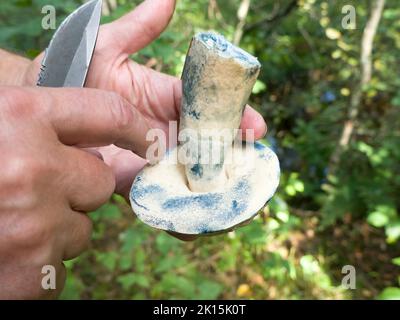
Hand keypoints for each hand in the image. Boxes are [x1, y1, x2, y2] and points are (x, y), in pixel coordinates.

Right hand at [0, 86, 149, 297]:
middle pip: (101, 181)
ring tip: (7, 222)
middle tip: (36, 188)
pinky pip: (60, 263)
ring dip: (56, 226)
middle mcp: (32, 168)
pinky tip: (2, 251)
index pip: (110, 114)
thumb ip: (31, 123)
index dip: (134, 128)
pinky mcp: (31, 272)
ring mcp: (34, 225)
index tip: (146, 139)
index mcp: (19, 117)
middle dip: (79, 187)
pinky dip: (39, 261)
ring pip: (83, 227)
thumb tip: (85, 136)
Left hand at [24, 0, 266, 199]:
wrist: (42, 108)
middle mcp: (165, 131)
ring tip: (241, 202)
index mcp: (167, 99)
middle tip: (258, 169)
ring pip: (191, 176)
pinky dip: (181, 214)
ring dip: (216, 190)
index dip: (235, 116)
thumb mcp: (107, 46)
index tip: (256, 126)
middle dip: (236, 158)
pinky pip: (160, 200)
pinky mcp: (132, 185)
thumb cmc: (72, 71)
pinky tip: (201, 223)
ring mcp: (151, 160)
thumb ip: (139, 29)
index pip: (208, 108)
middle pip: (208, 146)